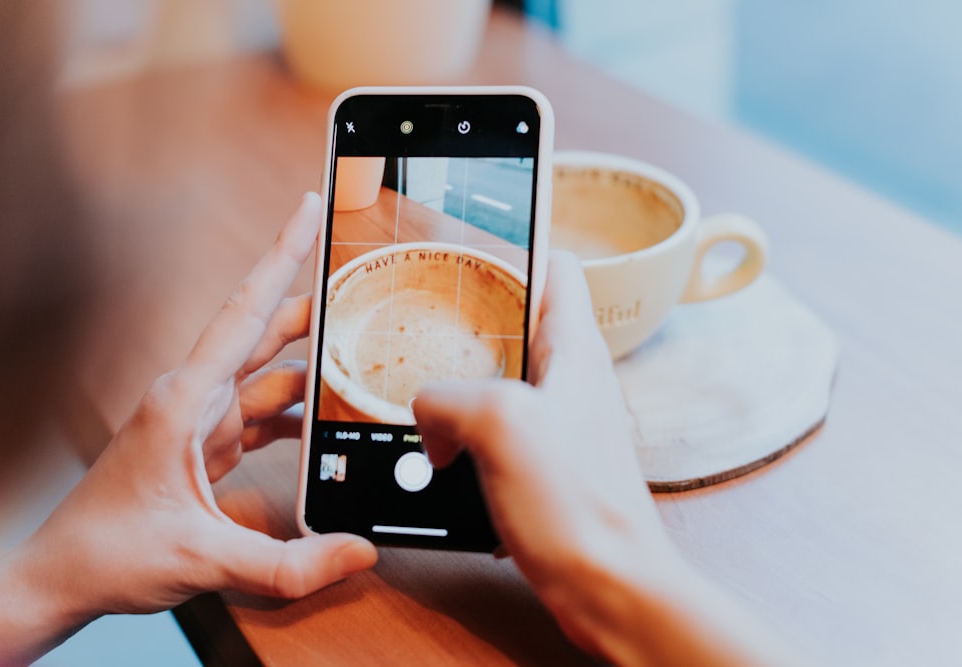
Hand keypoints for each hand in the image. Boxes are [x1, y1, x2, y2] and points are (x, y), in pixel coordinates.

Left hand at [0, 194, 376, 665]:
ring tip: (361, 364)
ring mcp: (203, 422)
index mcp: (185, 399)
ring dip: (312, 371)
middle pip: (265, 334)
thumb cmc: (107, 551)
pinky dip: (298, 418)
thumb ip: (287, 563)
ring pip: (270, 377)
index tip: (306, 209)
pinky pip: (264, 417)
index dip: (280, 256)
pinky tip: (327, 428)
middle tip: (362, 288)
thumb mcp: (202, 558)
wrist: (64, 578)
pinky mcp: (209, 447)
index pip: (244, 311)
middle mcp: (195, 398)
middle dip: (314, 307)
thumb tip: (358, 552)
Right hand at [414, 251, 669, 613]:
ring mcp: (554, 421)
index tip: (463, 249)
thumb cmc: (579, 505)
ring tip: (417, 394)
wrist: (608, 585)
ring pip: (495, 381)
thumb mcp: (501, 424)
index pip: (553, 267)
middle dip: (464, 327)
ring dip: (456, 388)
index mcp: (572, 348)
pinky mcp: (539, 463)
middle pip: (513, 324)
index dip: (511, 248)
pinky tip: (437, 454)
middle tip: (420, 326)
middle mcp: (567, 377)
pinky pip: (489, 432)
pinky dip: (459, 436)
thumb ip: (449, 398)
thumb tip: (428, 411)